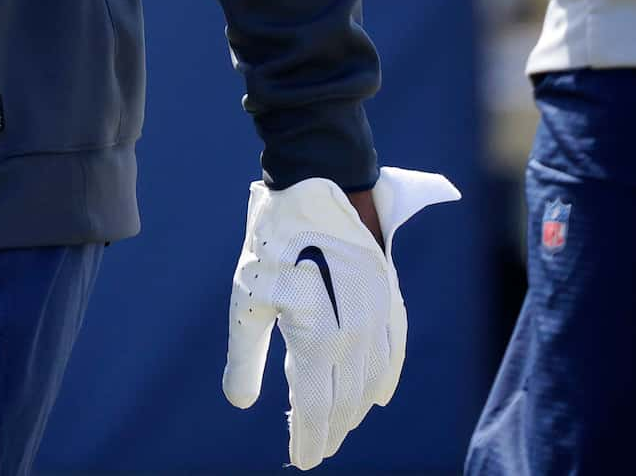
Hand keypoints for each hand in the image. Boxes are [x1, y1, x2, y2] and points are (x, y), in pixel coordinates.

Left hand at [224, 166, 462, 468]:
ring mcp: (378, 317)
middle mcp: (355, 335)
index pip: (316, 405)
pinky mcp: (389, 297)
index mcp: (319, 339)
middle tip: (316, 450)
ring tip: (339, 428)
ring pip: (372, 380)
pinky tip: (379, 396)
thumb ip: (243, 356)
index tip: (302, 459)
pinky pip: (395, 350)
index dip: (309, 437)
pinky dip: (387, 377)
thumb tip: (239, 404)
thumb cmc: (270, 243)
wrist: (315, 187)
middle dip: (331, 430)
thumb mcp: (245, 299)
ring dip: (356, 409)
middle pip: (346, 400)